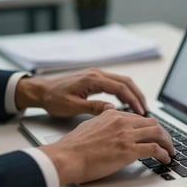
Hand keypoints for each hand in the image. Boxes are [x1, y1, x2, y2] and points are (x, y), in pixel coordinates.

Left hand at [15, 68, 147, 115]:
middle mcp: (97, 74)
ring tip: (139, 108)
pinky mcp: (95, 79)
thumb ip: (93, 107)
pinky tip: (126, 103)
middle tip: (145, 110)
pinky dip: (124, 93)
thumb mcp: (72, 106)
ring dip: (133, 93)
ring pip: (122, 82)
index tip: (141, 112)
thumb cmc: (53, 98)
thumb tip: (112, 110)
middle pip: (126, 82)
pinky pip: (115, 83)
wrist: (41, 90)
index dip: (133, 100)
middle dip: (138, 95)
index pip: (120, 88)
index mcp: (92, 79)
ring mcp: (97, 75)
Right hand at [39, 109, 175, 185]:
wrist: (66, 157)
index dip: (151, 127)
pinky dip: (163, 154)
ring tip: (170, 151)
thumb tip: (109, 117)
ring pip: (158, 134)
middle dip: (163, 133)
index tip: (155, 134)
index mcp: (113, 114)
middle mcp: (122, 122)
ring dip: (167, 143)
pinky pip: (154, 149)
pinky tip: (165, 158)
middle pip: (153, 124)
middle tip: (167, 142)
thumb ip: (103, 119)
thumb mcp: (90, 124)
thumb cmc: (74, 145)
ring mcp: (126, 135)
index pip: (140, 118)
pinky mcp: (129, 150)